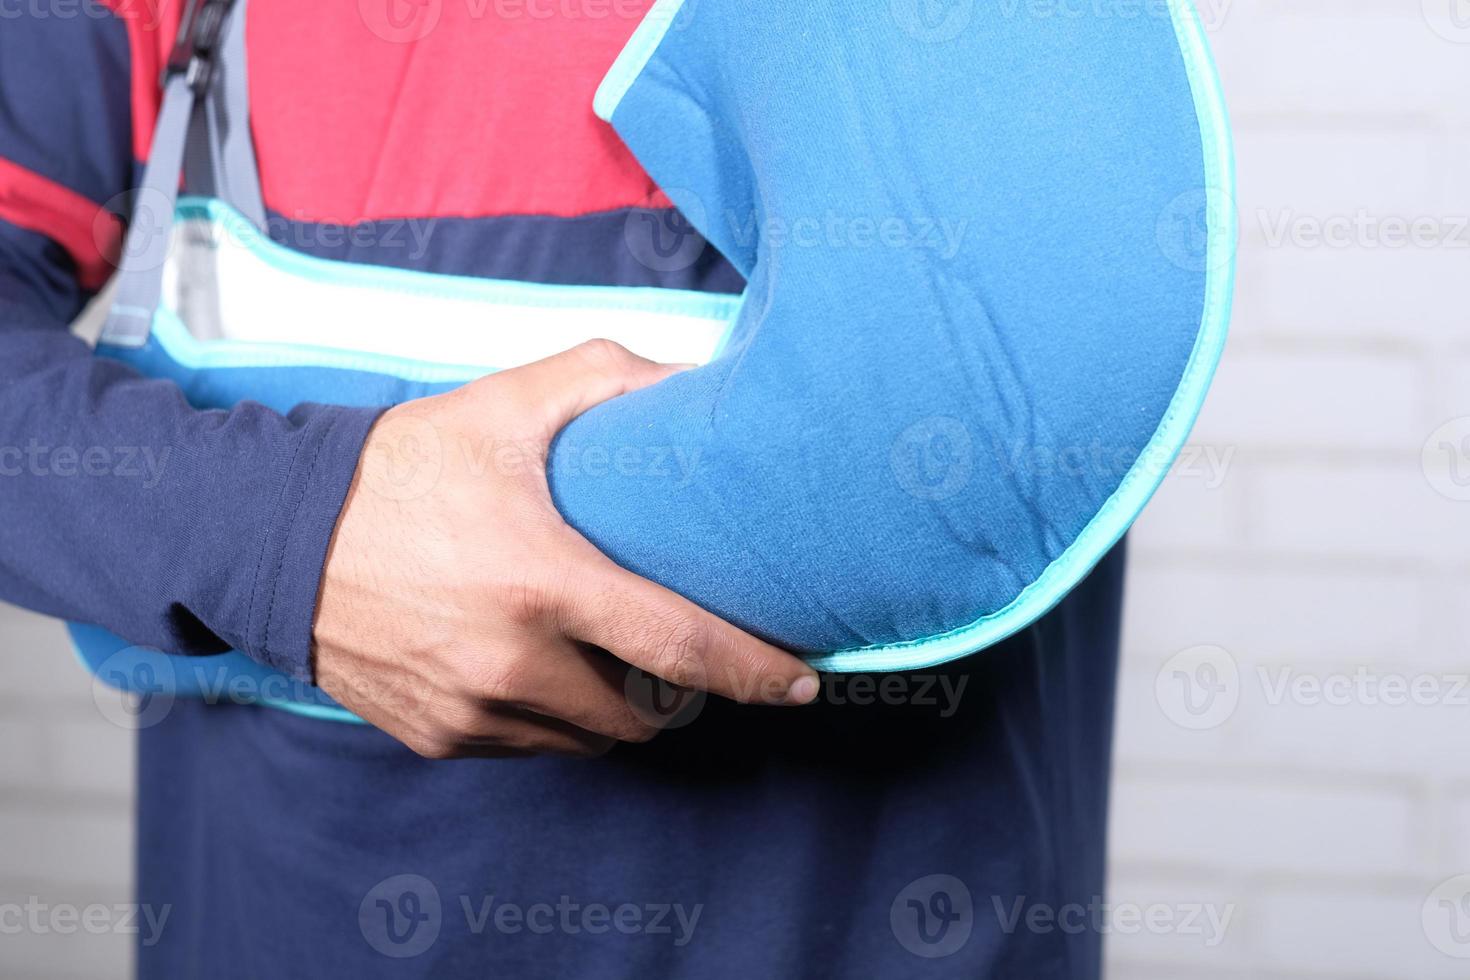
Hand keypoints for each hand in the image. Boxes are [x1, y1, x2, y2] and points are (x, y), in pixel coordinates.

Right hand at [312, 339, 819, 758]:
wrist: (274, 536)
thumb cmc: (399, 468)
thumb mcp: (504, 405)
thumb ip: (608, 379)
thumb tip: (693, 377)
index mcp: (543, 583)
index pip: (683, 648)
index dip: (757, 672)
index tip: (805, 681)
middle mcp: (513, 664)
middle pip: (648, 712)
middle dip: (682, 689)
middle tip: (679, 644)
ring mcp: (474, 712)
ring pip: (593, 738)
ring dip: (620, 707)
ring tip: (610, 653)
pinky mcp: (440, 739)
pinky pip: (533, 747)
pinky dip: (556, 718)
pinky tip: (543, 668)